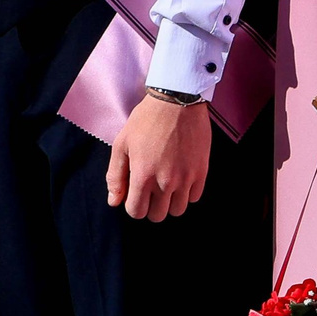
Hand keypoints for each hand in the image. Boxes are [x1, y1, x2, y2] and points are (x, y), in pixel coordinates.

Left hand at [106, 95, 210, 221]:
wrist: (177, 100)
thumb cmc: (146, 119)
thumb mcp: (122, 144)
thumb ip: (115, 176)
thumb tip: (114, 202)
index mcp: (143, 175)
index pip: (137, 212)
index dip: (134, 206)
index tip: (136, 195)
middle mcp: (166, 181)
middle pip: (158, 215)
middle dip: (151, 207)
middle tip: (151, 191)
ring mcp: (186, 176)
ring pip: (178, 210)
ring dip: (170, 202)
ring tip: (167, 187)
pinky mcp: (202, 169)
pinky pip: (195, 196)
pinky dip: (188, 193)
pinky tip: (182, 179)